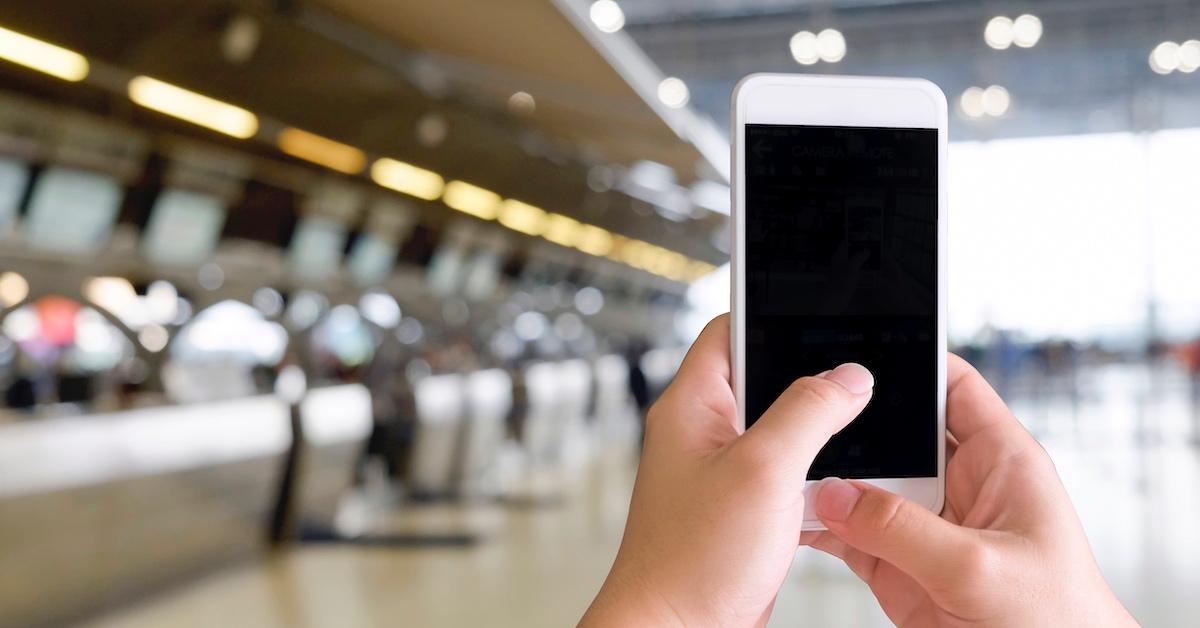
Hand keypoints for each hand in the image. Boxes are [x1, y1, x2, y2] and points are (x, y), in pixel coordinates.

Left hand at [581, 314, 874, 626]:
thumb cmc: (691, 559)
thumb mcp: (762, 470)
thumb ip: (808, 412)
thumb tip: (848, 376)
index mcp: (691, 406)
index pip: (727, 331)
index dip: (772, 314)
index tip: (820, 309)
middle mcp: (701, 433)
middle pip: (761, 378)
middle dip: (809, 377)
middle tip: (854, 375)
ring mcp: (720, 472)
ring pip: (779, 430)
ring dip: (816, 432)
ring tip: (855, 429)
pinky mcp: (740, 508)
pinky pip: (784, 473)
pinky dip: (814, 474)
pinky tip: (839, 482)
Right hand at [804, 354, 1136, 626]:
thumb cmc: (1059, 624)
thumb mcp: (982, 569)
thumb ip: (906, 529)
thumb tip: (838, 497)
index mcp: (1000, 460)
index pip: (953, 386)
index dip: (909, 362)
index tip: (855, 357)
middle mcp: (958, 485)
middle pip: (893, 432)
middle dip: (849, 425)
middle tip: (802, 419)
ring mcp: (924, 525)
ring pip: (861, 483)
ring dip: (825, 478)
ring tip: (784, 468)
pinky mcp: (896, 564)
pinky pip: (846, 530)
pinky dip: (816, 523)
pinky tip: (789, 515)